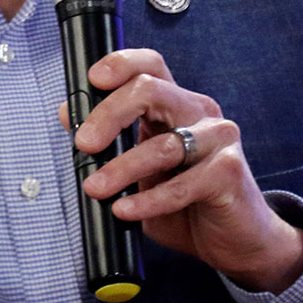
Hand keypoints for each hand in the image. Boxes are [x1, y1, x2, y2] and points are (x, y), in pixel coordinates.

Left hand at [65, 49, 302, 292]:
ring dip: (122, 168)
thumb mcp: (140, 169)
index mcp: (176, 103)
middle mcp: (199, 112)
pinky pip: (182, 185)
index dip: (121, 64)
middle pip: (151, 91)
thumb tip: (69, 115)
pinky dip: (148, 200)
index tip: (92, 80)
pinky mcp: (229, 172)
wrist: (234, 239)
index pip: (150, 65)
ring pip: (163, 144)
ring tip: (96, 189)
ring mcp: (219, 138)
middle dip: (109, 114)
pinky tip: (126, 210)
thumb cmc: (187, 200)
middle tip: (84, 144)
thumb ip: (111, 142)